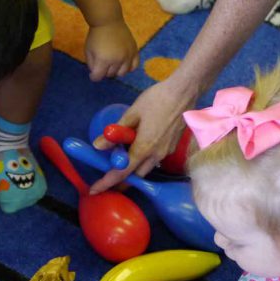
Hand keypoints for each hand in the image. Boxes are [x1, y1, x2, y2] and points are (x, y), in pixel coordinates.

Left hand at [85, 20, 138, 81]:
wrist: (108, 20)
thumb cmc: (96, 35)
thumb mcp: (88, 51)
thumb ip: (91, 65)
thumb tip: (96, 73)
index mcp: (103, 60)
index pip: (98, 77)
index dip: (94, 76)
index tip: (93, 73)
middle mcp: (117, 60)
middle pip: (110, 75)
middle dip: (104, 71)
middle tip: (102, 64)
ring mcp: (127, 56)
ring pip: (122, 73)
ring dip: (115, 70)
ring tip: (112, 64)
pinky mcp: (134, 51)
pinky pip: (134, 66)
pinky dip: (128, 67)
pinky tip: (123, 63)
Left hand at [89, 77, 196, 193]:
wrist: (185, 91)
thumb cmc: (157, 99)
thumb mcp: (131, 114)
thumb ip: (115, 133)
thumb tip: (98, 146)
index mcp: (144, 148)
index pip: (122, 172)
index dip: (107, 182)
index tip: (95, 190)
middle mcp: (157, 155)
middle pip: (136, 174)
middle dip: (122, 176)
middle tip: (107, 171)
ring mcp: (167, 152)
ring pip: (146, 167)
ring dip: (134, 166)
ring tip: (121, 156)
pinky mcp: (173, 146)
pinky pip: (155, 158)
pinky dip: (144, 157)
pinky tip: (139, 143)